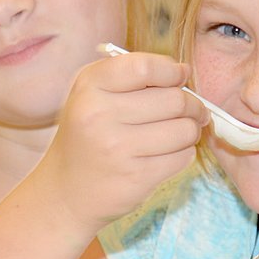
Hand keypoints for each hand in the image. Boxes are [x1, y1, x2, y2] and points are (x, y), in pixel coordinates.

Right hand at [40, 51, 207, 233]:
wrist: (66, 191)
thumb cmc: (87, 135)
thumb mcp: (92, 93)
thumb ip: (131, 74)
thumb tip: (183, 71)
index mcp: (90, 86)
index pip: (144, 67)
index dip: (171, 70)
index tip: (180, 76)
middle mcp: (100, 115)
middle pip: (174, 100)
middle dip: (192, 104)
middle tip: (193, 109)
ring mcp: (118, 148)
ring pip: (184, 130)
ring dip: (191, 129)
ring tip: (181, 131)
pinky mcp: (136, 177)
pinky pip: (182, 157)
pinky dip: (184, 152)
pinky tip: (169, 152)